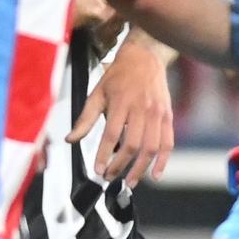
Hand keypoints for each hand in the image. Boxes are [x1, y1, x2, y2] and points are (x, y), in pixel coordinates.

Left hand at [67, 37, 173, 183]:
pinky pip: (168, 142)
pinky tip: (155, 174)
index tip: (98, 170)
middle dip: (120, 166)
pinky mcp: (167, 116)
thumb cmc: (118, 76)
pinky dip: (163, 161)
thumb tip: (70, 140)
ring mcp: (157, 113)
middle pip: (132, 145)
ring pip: (151, 147)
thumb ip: (85, 118)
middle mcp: (141, 108)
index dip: (104, 155)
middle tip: (109, 177)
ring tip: (130, 182)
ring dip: (140, 168)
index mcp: (121, 102)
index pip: (112, 134)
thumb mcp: (97, 93)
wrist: (145, 56)